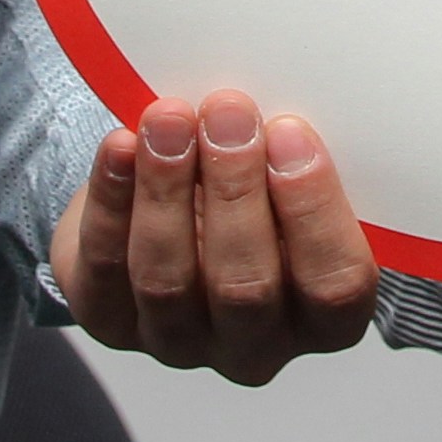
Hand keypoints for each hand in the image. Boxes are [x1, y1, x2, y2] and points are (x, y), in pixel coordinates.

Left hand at [52, 90, 378, 384]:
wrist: (174, 205)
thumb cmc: (255, 187)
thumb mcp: (291, 174)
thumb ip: (298, 155)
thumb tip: (285, 97)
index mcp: (322, 315)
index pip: (336, 284)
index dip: (314, 211)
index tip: (291, 133)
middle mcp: (254, 344)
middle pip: (246, 287)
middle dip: (234, 189)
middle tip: (227, 112)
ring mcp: (178, 342)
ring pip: (168, 279)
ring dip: (166, 188)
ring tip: (168, 119)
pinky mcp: (111, 320)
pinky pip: (106, 268)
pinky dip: (112, 200)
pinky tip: (121, 146)